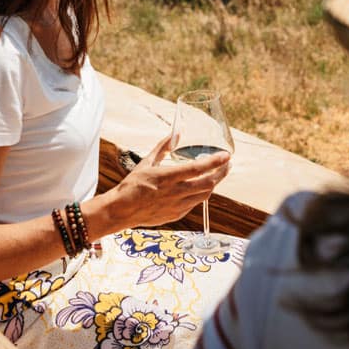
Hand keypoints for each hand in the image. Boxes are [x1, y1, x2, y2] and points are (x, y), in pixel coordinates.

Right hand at [98, 135, 230, 229]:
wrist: (121, 210)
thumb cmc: (132, 185)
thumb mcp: (146, 162)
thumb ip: (163, 147)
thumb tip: (176, 134)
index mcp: (167, 177)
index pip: (198, 168)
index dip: (215, 162)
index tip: (226, 155)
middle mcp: (175, 192)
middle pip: (208, 183)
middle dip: (221, 173)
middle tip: (227, 165)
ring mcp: (177, 206)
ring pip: (205, 195)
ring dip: (213, 183)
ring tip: (217, 175)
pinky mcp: (176, 215)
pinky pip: (195, 203)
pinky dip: (200, 194)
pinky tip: (200, 187)